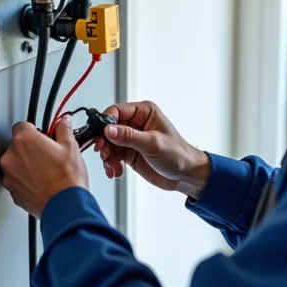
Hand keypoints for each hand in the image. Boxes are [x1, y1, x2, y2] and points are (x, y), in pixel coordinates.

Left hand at [0, 117, 88, 217]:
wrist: (65, 205)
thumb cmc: (66, 179)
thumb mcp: (71, 147)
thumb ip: (63, 129)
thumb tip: (63, 122)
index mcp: (24, 140)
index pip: (22, 126)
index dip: (33, 131)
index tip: (41, 136)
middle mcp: (11, 156)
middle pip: (17, 145)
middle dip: (30, 149)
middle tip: (47, 155)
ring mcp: (9, 175)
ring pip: (15, 164)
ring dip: (25, 165)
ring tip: (45, 171)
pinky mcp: (12, 191)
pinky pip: (16, 180)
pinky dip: (25, 180)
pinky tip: (41, 182)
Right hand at [94, 101, 209, 199]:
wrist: (185, 176)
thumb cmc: (178, 155)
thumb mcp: (153, 143)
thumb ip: (129, 136)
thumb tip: (109, 130)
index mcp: (144, 113)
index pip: (116, 111)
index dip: (106, 122)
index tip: (101, 135)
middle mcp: (135, 123)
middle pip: (108, 128)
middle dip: (104, 142)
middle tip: (104, 153)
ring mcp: (131, 139)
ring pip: (108, 143)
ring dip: (107, 156)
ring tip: (112, 166)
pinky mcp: (129, 153)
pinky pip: (112, 155)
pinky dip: (110, 164)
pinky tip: (116, 171)